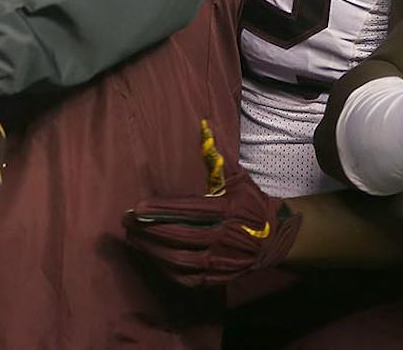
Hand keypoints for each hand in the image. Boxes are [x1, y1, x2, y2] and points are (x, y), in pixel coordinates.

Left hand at [125, 168, 299, 287]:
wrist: (275, 238)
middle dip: (150, 230)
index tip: (138, 207)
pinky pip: (187, 278)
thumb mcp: (238, 177)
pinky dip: (166, 269)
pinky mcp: (219, 278)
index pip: (191, 210)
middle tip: (126, 221)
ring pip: (180, 260)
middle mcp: (226, 237)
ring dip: (152, 250)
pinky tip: (152, 257)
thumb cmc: (251, 203)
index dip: (163, 210)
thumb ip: (216, 156)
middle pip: (181, 237)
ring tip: (133, 237)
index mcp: (231, 210)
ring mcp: (223, 261)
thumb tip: (203, 124)